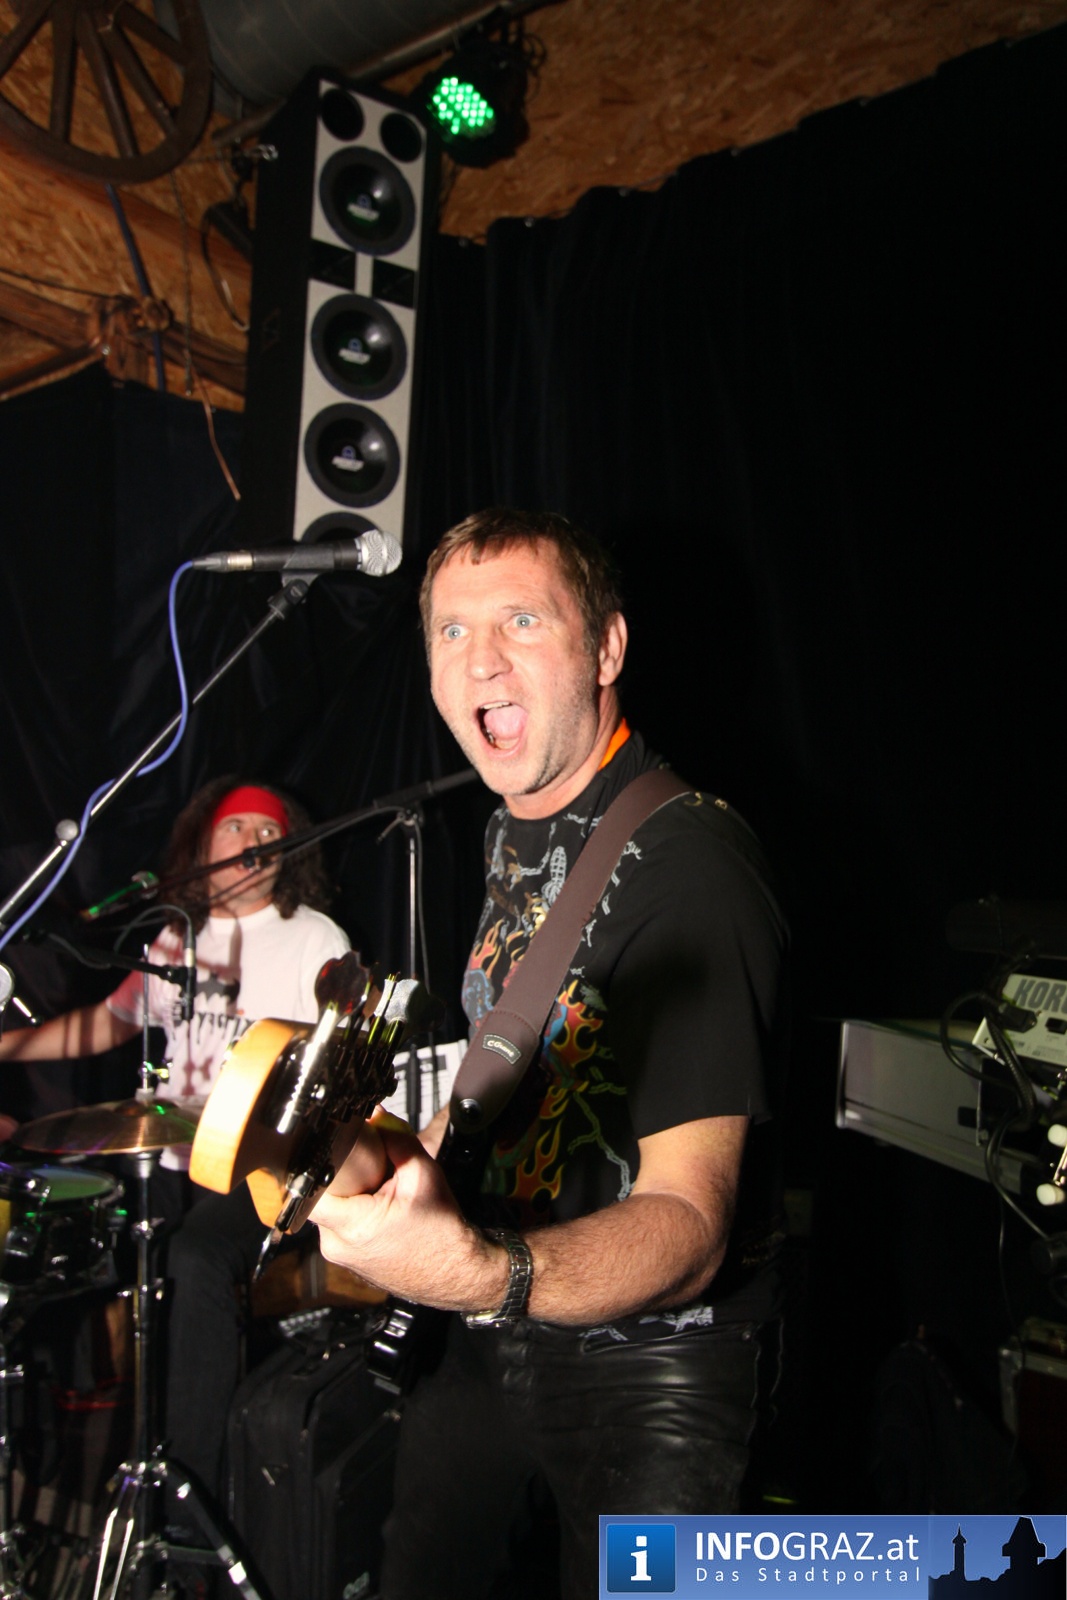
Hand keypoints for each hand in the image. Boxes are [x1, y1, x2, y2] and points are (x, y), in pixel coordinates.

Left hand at [311, 1125, 503, 1311]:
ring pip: (332, 1208)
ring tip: (380, 1194)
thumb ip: (397, 1139)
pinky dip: (356, 1211)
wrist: (455, 1272)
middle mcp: (337, 1246)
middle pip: (322, 1194)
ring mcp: (340, 1255)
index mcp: (352, 1226)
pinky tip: (380, 1210)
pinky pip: (340, 1224)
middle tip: (372, 1173)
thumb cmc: (441, 1232)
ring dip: (351, 1194)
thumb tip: (376, 1115)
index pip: (311, 1187)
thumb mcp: (423, 1174)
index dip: (322, 1163)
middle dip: (345, 1176)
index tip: (338, 1152)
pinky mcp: (347, 1258)